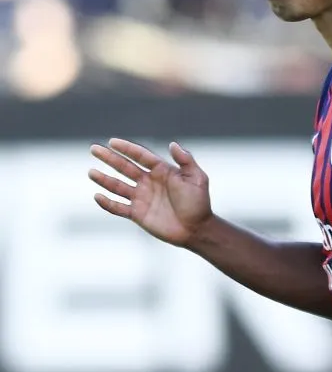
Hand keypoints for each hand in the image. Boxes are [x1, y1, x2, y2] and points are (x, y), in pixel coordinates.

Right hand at [89, 138, 211, 246]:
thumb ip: (186, 160)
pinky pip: (119, 208)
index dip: (127, 148)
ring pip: (118, 186)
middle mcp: (149, 182)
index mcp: (161, 171)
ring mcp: (142, 198)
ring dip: (104, 179)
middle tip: (94, 148)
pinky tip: (97, 196)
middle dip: (109, 158)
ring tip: (91, 172)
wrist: (197, 229)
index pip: (140, 156)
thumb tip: (172, 144)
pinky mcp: (138, 214)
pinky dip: (108, 203)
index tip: (112, 142)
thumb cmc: (199, 203)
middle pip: (125, 167)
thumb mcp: (197, 178)